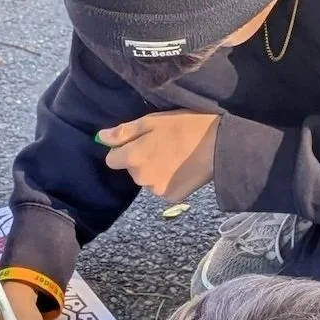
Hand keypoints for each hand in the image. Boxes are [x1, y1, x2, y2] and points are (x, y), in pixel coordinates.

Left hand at [100, 110, 219, 201]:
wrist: (219, 145)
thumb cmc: (185, 127)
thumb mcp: (152, 121)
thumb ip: (123, 132)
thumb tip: (100, 137)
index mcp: (133, 157)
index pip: (112, 159)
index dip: (125, 149)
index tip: (142, 142)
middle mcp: (140, 178)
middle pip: (132, 170)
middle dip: (142, 160)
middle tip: (164, 146)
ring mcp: (156, 190)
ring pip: (147, 180)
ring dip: (156, 171)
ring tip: (176, 156)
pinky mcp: (171, 198)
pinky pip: (162, 189)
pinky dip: (169, 181)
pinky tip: (182, 169)